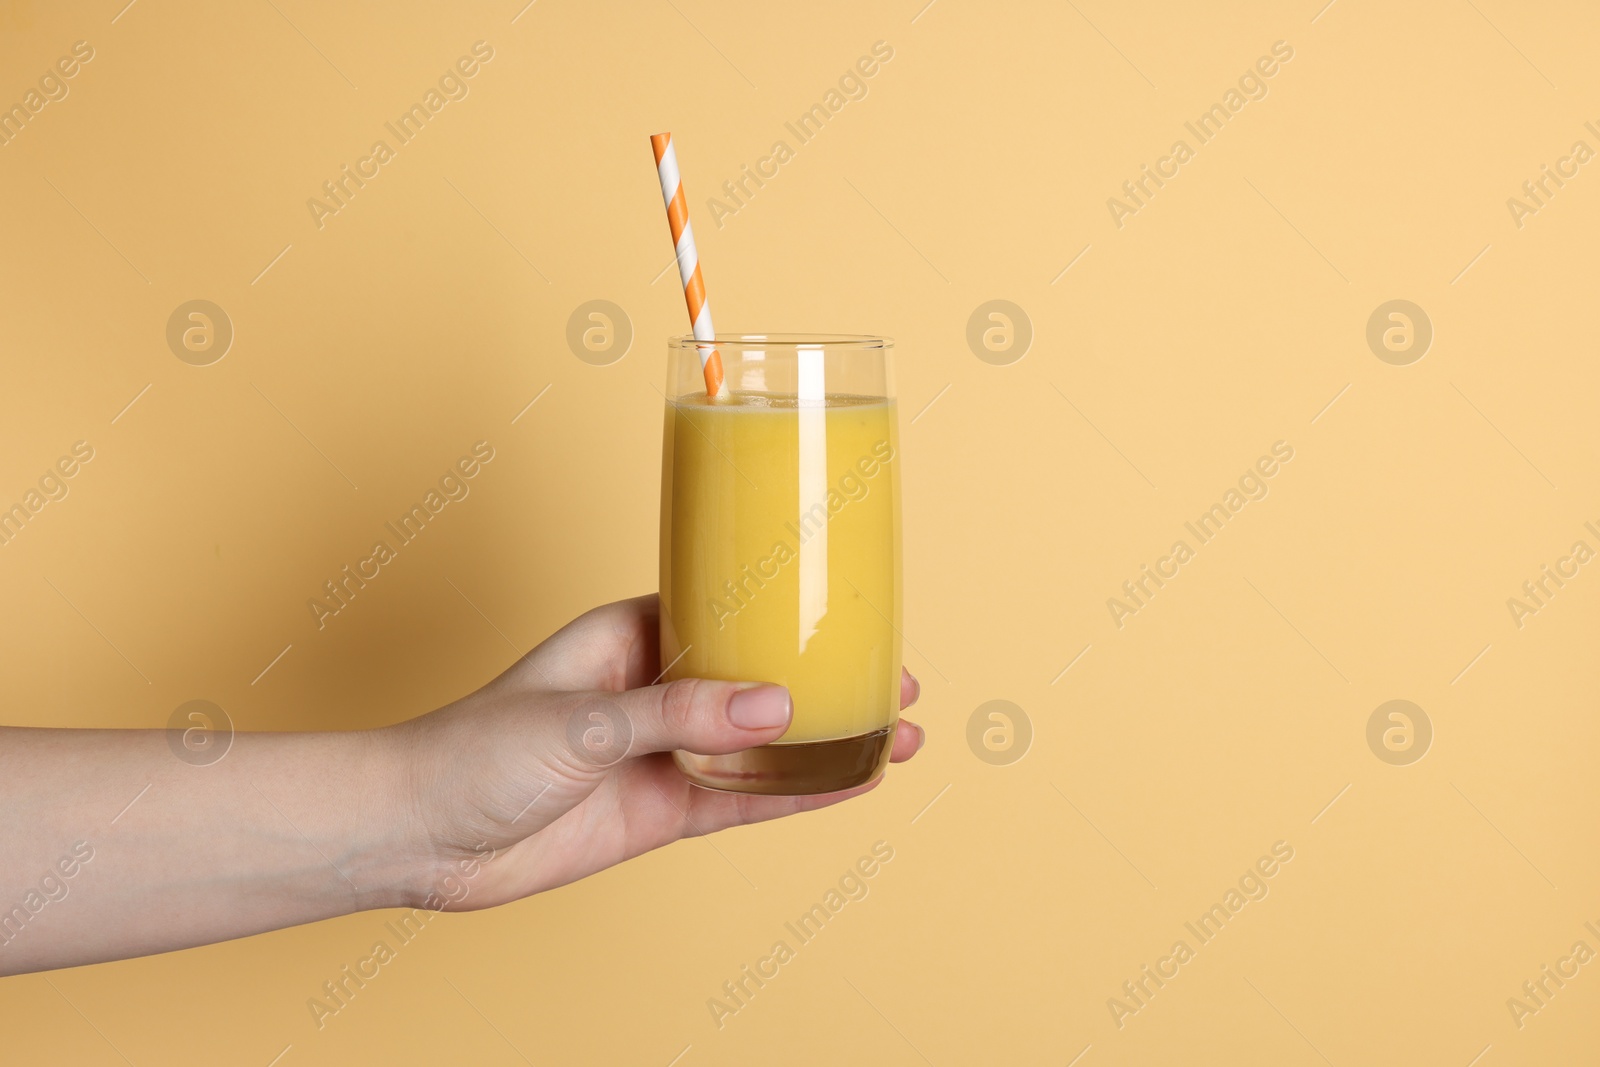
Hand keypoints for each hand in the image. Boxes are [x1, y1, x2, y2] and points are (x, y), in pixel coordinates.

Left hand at [394, 594, 923, 909]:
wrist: (415, 835)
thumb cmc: (471, 749)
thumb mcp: (581, 721)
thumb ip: (680, 715)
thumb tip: (777, 708)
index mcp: (630, 635)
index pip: (726, 607)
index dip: (791, 609)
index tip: (852, 609)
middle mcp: (654, 688)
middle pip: (760, 675)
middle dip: (827, 676)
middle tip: (900, 678)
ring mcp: (661, 752)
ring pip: (763, 742)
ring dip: (827, 738)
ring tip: (900, 733)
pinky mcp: (659, 811)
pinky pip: (743, 800)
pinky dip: (797, 794)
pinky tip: (849, 786)